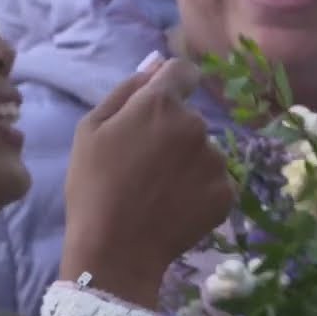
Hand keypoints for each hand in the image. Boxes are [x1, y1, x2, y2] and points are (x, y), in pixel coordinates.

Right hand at [60, 57, 233, 308]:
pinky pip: (213, 181)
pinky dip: (197, 190)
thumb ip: (124, 91)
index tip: (156, 107)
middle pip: (188, 117)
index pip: (181, 70)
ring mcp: (216, 160)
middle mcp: (196, 125)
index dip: (169, 83)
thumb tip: (153, 67)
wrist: (116, 248)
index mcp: (160, 105)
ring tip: (155, 191)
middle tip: (141, 165)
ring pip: (201, 151)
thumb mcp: (89, 130)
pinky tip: (172, 207)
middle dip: (169, 132)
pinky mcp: (227, 192)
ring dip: (184, 162)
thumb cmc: (92, 185)